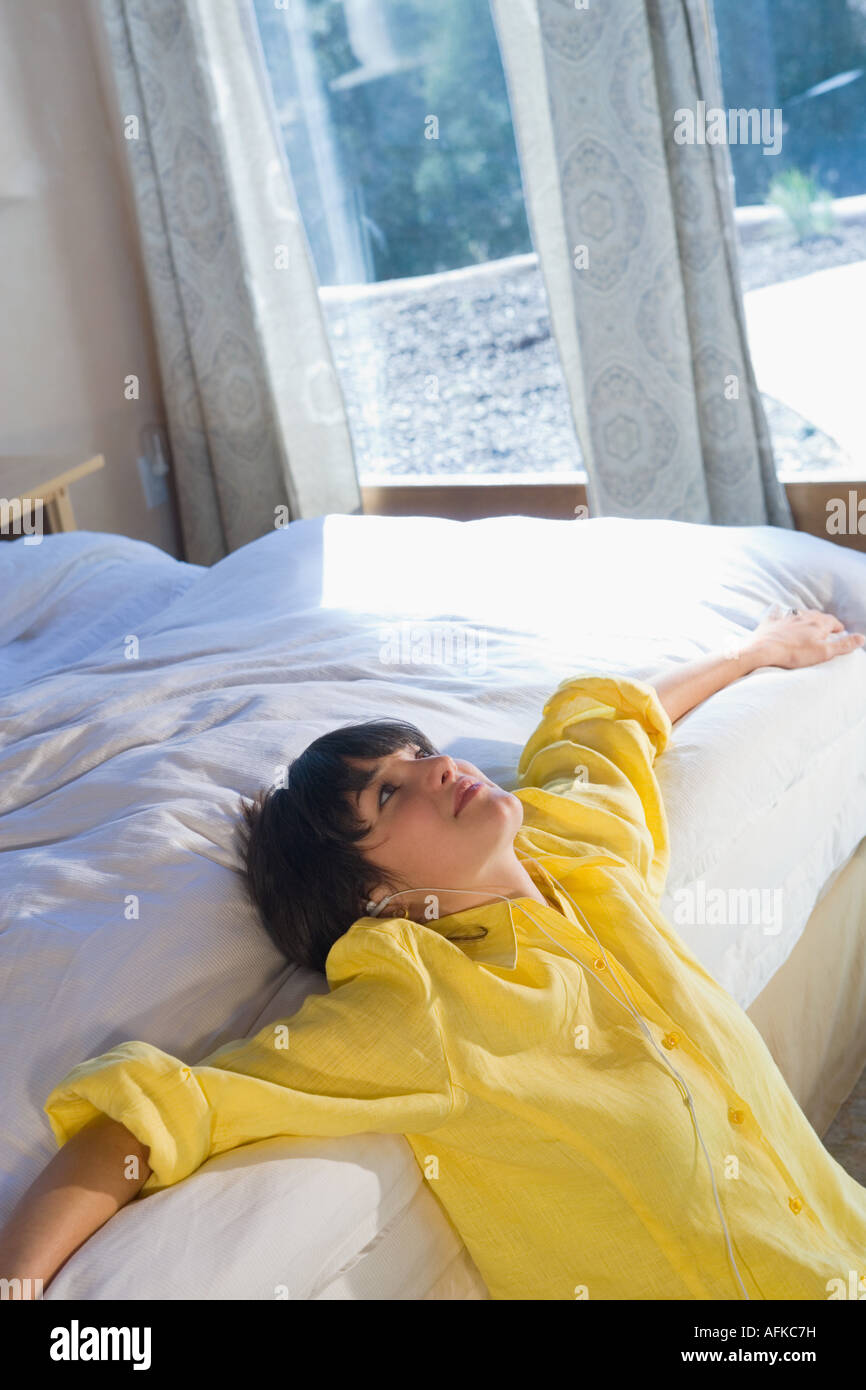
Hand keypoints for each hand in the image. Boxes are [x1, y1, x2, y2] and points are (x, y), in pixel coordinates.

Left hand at [746, 604, 864, 669]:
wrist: (763, 649)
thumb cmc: (794, 653)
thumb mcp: (824, 652)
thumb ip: (844, 645)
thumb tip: (862, 638)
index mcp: (818, 623)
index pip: (832, 621)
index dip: (837, 627)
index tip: (839, 631)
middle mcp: (803, 616)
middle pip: (817, 616)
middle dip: (823, 621)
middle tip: (826, 627)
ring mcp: (785, 617)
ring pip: (799, 613)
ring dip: (805, 616)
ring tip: (808, 621)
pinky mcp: (771, 622)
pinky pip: (776, 613)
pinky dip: (778, 612)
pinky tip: (777, 610)